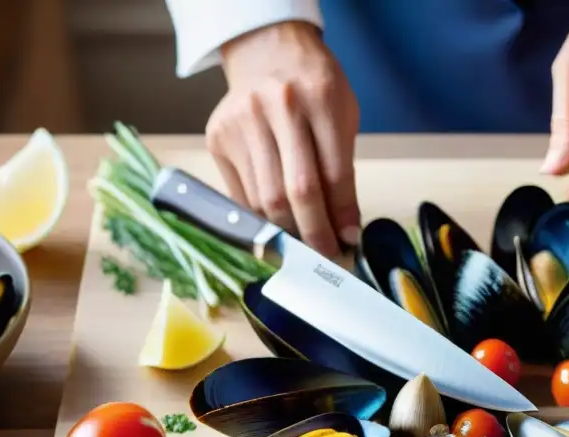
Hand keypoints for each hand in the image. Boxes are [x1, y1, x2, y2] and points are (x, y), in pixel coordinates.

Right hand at [207, 21, 359, 255]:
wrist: (267, 50)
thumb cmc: (314, 89)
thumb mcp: (342, 116)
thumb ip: (342, 169)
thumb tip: (344, 230)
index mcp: (320, 99)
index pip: (333, 173)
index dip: (342, 215)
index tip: (350, 242)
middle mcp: (277, 107)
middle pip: (295, 191)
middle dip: (314, 233)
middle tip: (326, 255)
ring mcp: (242, 122)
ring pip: (265, 199)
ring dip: (288, 232)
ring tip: (304, 246)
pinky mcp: (219, 137)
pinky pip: (242, 194)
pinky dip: (262, 218)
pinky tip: (277, 226)